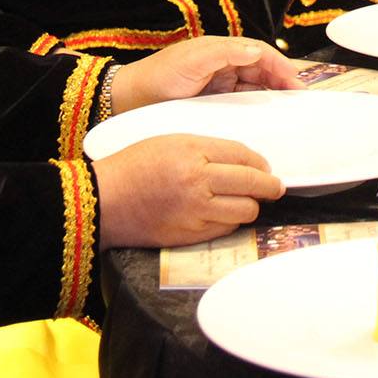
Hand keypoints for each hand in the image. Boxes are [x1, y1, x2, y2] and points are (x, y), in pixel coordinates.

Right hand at [94, 133, 283, 246]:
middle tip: (275, 187)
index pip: (242, 155)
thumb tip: (241, 162)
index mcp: (193, 152)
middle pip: (251, 184)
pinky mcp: (190, 236)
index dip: (260, 163)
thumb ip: (207, 150)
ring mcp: (196, 212)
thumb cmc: (133, 167)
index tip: (266, 167)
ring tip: (248, 202)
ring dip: (250, 206)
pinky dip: (230, 222)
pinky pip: (226, 230)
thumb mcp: (170, 141)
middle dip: (269, 186)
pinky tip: (225, 215)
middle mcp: (198, 182)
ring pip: (244, 211)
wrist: (103, 200)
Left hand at [102, 36, 303, 114]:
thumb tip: (255, 50)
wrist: (129, 101)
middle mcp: (223, 65)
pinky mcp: (213, 103)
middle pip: (262, 70)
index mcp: (220, 50)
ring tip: (289, 109)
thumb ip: (223, 53)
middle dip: (282, 81)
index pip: (259, 53)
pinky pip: (241, 104)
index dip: (280, 65)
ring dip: (273, 96)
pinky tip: (266, 120)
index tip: (295, 81)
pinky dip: (257, 109)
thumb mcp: (190, 61)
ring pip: (255, 88)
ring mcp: (219, 85)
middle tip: (300, 98)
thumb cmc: (157, 77)